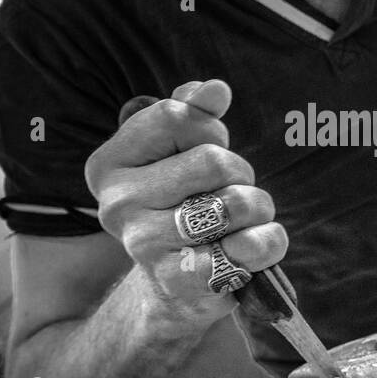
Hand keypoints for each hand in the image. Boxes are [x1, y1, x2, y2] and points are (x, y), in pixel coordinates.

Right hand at [85, 79, 287, 316]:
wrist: (173, 288)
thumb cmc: (181, 204)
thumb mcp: (180, 152)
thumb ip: (194, 113)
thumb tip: (215, 89)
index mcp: (109, 164)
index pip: (175, 115)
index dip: (209, 129)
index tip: (206, 150)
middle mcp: (117, 204)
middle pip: (212, 161)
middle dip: (240, 173)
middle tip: (233, 190)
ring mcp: (145, 245)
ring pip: (234, 204)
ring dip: (258, 208)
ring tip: (246, 218)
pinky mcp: (181, 281)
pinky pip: (248, 247)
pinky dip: (267, 243)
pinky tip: (253, 246)